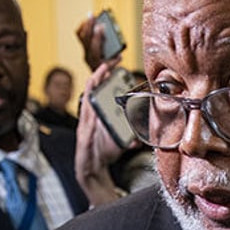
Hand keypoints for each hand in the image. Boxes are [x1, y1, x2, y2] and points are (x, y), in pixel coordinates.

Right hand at [74, 65, 128, 206]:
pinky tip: (94, 106)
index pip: (102, 87)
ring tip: (100, 74)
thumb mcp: (123, 139)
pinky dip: (91, 114)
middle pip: (93, 88)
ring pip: (88, 101)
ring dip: (94, 87)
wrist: (92, 169)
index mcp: (99, 111)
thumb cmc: (104, 151)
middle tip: (111, 60)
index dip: (107, 72)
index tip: (117, 59)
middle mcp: (90, 114)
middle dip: (101, 72)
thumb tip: (146, 129)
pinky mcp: (83, 136)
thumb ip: (133, 132)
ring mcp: (85, 124)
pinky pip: (87, 123)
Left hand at [75, 15, 123, 72]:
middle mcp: (88, 56)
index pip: (95, 47)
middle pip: (86, 40)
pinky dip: (83, 27)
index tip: (101, 26)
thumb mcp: (114, 65)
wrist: (100, 75)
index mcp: (96, 61)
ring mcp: (84, 51)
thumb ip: (116, 59)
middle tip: (92, 15)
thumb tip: (116, 52)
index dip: (97, 36)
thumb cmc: (109, 68)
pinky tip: (88, 21)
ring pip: (81, 37)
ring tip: (90, 16)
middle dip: (89, 26)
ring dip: (85, 25)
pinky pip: (79, 35)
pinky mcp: (83, 47)